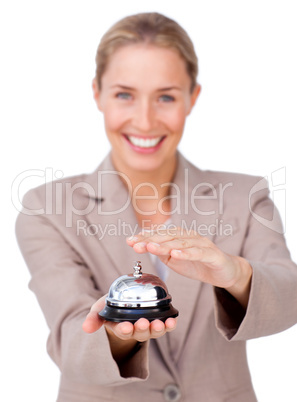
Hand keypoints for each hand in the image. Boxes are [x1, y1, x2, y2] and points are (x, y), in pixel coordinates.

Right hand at [82, 294, 176, 362]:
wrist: (124, 304)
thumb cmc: (111, 307)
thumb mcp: (99, 309)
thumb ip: (94, 318)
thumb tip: (86, 328)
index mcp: (120, 328)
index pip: (122, 331)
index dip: (124, 330)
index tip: (126, 327)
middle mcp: (135, 330)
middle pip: (140, 333)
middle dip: (142, 329)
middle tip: (143, 323)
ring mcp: (148, 327)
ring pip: (154, 331)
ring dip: (158, 328)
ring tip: (161, 323)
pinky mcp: (158, 322)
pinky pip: (165, 325)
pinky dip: (169, 324)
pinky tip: (172, 320)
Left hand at [127, 228, 251, 306]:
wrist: (224, 271)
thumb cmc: (198, 263)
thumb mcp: (175, 259)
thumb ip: (161, 252)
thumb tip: (144, 246)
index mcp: (179, 236)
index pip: (159, 235)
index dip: (144, 237)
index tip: (130, 241)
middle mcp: (189, 236)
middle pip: (167, 236)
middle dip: (150, 240)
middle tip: (135, 244)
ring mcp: (201, 243)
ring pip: (180, 243)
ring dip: (164, 245)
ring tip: (150, 247)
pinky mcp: (211, 254)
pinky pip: (197, 252)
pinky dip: (186, 253)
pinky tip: (175, 254)